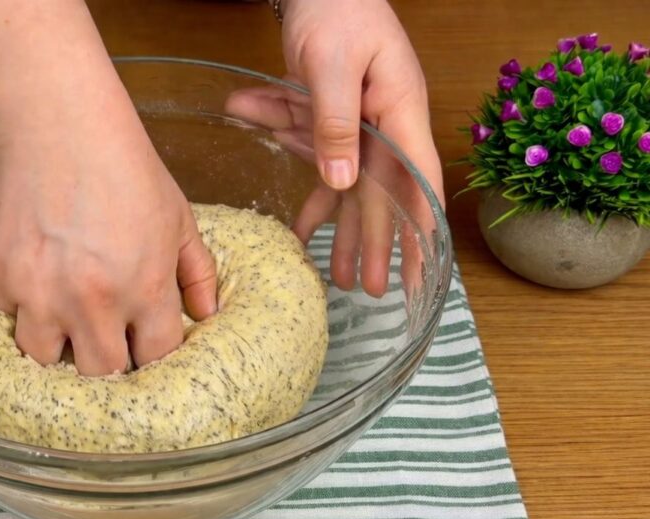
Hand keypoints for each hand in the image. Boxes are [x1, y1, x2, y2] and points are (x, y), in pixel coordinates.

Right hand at [0, 119, 216, 376]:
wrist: (58, 125)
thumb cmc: (124, 166)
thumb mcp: (178, 215)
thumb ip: (198, 271)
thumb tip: (207, 314)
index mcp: (146, 289)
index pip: (156, 358)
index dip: (152, 353)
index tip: (143, 343)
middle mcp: (94, 303)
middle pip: (102, 372)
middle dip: (107, 358)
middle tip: (103, 336)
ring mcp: (42, 295)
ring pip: (46, 359)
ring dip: (57, 342)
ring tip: (63, 315)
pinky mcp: (0, 280)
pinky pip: (7, 319)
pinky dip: (18, 306)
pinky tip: (32, 278)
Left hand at [226, 0, 443, 296]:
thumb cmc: (337, 10)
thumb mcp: (333, 66)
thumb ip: (335, 123)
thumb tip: (343, 183)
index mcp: (399, 110)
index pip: (417, 178)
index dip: (420, 224)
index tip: (421, 267)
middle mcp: (385, 124)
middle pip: (383, 193)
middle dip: (378, 243)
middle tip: (372, 289)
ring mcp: (359, 125)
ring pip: (352, 188)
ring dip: (344, 230)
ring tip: (339, 274)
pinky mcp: (330, 122)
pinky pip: (319, 165)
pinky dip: (308, 193)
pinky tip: (299, 229)